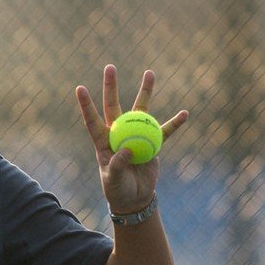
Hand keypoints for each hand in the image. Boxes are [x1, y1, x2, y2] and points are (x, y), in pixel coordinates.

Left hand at [75, 64, 187, 213]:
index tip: (79, 88)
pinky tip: (184, 114)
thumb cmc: (118, 190)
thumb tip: (126, 148)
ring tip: (150, 73)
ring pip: (140, 110)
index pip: (92, 120)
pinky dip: (174, 124)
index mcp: (102, 141)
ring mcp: (135, 135)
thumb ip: (118, 165)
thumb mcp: (114, 180)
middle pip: (113, 106)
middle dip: (111, 87)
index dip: (86, 105)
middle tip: (110, 67)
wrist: (134, 198)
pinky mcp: (152, 142)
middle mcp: (117, 133)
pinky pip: (164, 131)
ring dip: (145, 92)